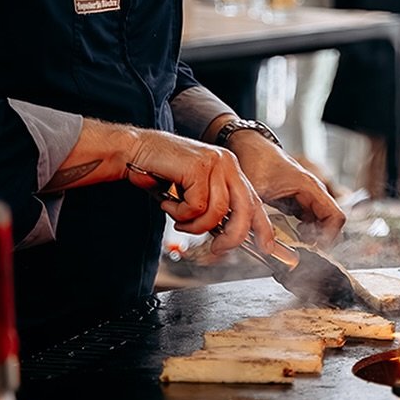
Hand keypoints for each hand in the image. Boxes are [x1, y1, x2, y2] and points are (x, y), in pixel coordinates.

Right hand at [122, 128, 277, 254]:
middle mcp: (227, 163)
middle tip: (217, 249)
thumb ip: (213, 210)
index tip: (265, 247)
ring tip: (179, 219)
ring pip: (217, 212)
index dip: (262, 227)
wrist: (134, 151)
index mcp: (230, 169)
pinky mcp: (198, 167)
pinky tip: (168, 202)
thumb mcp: (194, 193)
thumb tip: (226, 238)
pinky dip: (180, 213)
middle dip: (232, 236)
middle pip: (244, 209)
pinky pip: (196, 206)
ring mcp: (214, 163)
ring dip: (195, 225)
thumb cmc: (161, 173)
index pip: (254, 202)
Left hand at [226, 129, 345, 240]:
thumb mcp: (256, 192)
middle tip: (302, 249)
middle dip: (320, 239)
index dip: (328, 236)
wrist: (247, 146)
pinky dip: (304, 232)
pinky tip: (290, 236)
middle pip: (331, 222)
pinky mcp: (300, 201)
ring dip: (313, 237)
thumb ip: (261, 219)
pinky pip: (311, 220)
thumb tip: (266, 245)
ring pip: (323, 223)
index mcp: (309, 187)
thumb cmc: (253, 160)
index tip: (313, 248)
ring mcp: (308, 196)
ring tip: (295, 244)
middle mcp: (313, 191)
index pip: (336, 217)